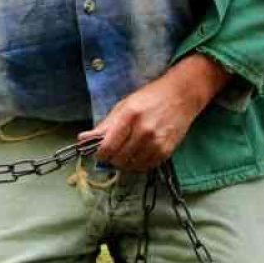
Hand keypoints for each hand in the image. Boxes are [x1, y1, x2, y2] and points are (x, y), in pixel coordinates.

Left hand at [78, 55, 229, 171]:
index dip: (99, 154)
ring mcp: (157, 141)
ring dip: (125, 164)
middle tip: (111, 154)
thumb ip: (104, 125)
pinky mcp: (168, 149)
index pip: (108, 146)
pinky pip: (148, 166)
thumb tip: (83, 139)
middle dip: (111, 160)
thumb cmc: (149, 98)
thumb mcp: (123, 106)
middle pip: (119, 158)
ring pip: (133, 165)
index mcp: (128, 116)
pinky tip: (137, 157)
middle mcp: (143, 130)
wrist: (180, 95)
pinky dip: (139, 165)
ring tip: (124, 155)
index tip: (98, 154)